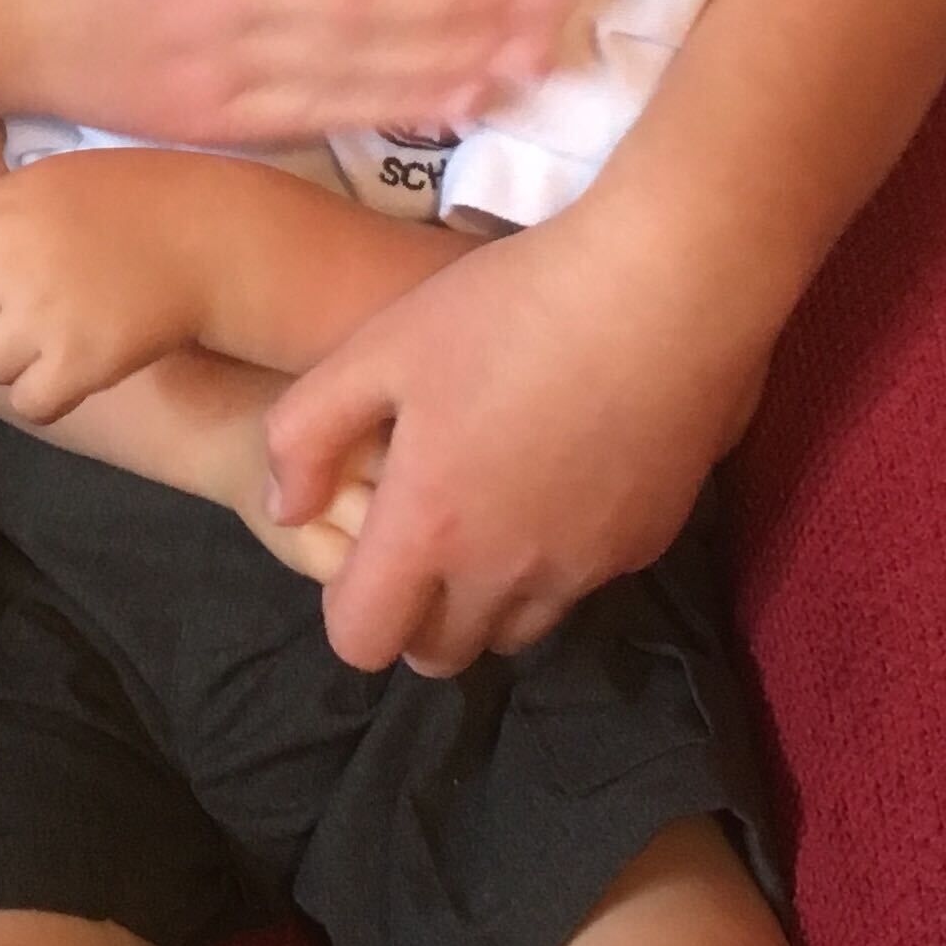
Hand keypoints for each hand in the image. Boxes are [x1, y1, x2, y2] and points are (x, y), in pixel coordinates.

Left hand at [0, 150, 217, 421]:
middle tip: (23, 309)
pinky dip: (43, 397)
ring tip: (55, 337)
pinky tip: (69, 378)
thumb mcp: (56, 180)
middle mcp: (4, 263)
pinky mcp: (76, 363)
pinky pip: (28, 402)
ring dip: (11, 359)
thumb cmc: (142, 197)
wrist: (213, 235)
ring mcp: (39, 316)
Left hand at [262, 203, 768, 674]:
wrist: (661, 290)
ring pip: (517, 629)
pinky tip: (558, 475)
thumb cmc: (505, 308)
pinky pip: (581, 583)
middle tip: (421, 535)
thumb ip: (304, 435)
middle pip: (443, 655)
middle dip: (418, 616)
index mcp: (430, 530)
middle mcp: (507, 572)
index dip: (349, 610)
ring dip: (488, 597)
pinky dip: (557, 557)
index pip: (364, 643)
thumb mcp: (377, 347)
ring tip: (488, 506)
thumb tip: (284, 510)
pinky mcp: (645, 545)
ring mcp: (585, 567)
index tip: (361, 551)